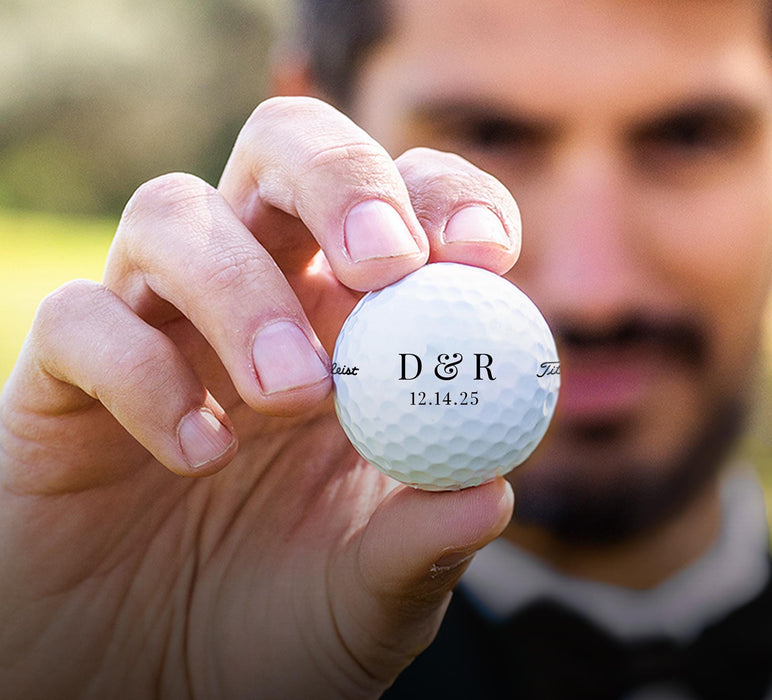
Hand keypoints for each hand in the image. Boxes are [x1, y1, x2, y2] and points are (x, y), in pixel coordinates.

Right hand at [0, 97, 520, 698]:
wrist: (155, 689)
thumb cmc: (283, 630)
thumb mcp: (377, 599)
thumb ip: (428, 542)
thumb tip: (494, 490)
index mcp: (352, 325)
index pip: (404, 203)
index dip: (447, 202)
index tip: (482, 256)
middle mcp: (255, 297)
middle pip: (284, 150)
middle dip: (339, 179)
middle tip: (384, 263)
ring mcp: (155, 326)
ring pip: (172, 213)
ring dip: (239, 286)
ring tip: (292, 394)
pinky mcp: (64, 375)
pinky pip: (82, 320)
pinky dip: (141, 371)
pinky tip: (195, 454)